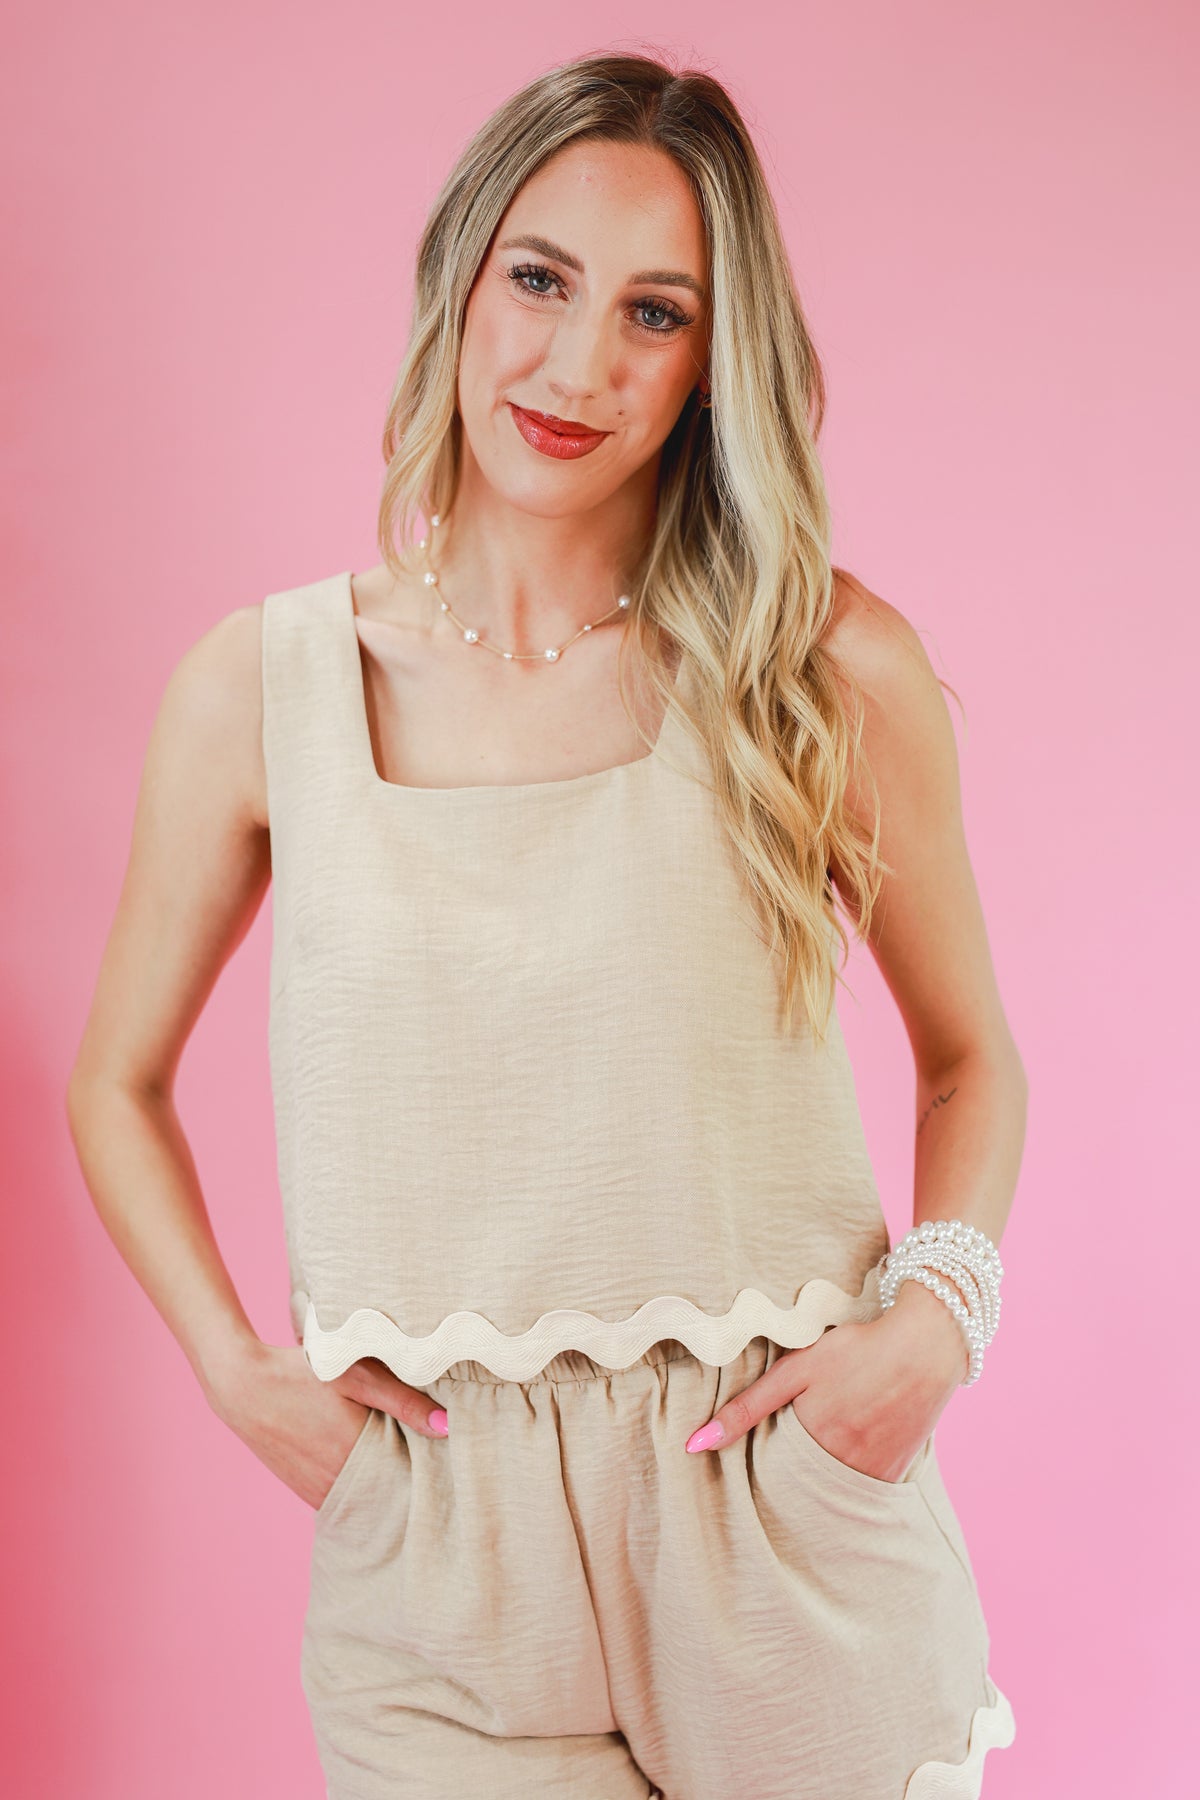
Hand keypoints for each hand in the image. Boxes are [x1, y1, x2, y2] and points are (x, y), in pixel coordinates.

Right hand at [205, 1340, 449, 1510]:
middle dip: (410, 1480)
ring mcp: (318, 1491)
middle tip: (433, 1462)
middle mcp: (338, 1483)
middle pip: (390, 1492)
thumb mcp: (357, 1376)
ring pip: (366, 1498)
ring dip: (384, 1485)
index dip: (430, 1470)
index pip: (409, 1479)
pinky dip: (360, 1487)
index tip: (448, 1460)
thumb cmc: (301, 1373)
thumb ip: (404, 1401)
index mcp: (356, 1456)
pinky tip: (370, 1466)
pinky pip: (343, 1498)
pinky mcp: (304, 1490)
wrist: (242, 1386)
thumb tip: (448, 1426)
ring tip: (402, 1462)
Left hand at [684, 1284, 966, 1481]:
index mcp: (810, 1440)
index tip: (771, 1440)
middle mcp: (841, 1465)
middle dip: (793, 1469)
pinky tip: (858, 1440)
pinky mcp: (897, 1475)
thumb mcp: (796, 1370)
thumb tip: (694, 1444)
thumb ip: (746, 1409)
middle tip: (812, 1426)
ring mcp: (872, 1474)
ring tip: (834, 1432)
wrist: (926, 1345)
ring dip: (823, 1474)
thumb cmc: (857, 1349)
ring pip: (831, 1488)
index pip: (769, 1472)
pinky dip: (853, 1475)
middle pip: (801, 1483)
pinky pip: (863, 1488)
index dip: (765, 1457)